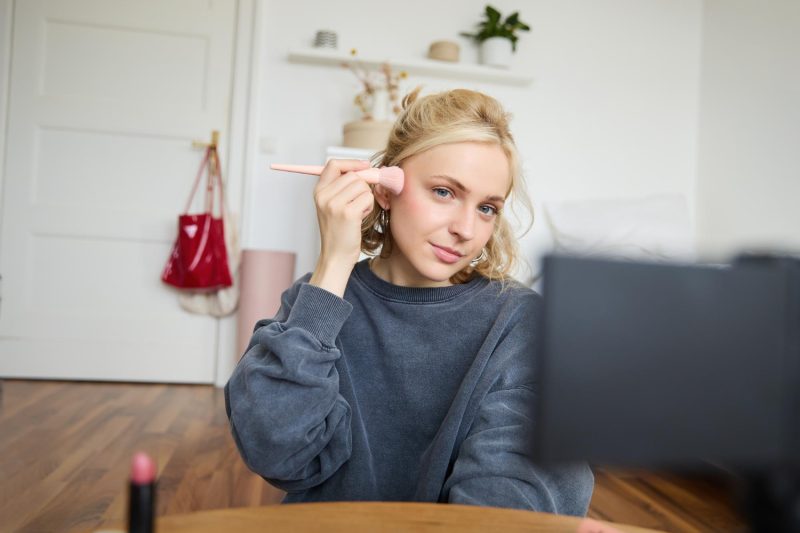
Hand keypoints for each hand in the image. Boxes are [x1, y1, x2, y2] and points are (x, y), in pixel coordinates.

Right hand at [310, 159, 373, 296]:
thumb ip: (343, 186)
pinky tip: (361, 217)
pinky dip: (369, 206)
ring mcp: (334, 204)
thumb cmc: (339, 231)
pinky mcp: (348, 213)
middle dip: (363, 186)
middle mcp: (323, 196)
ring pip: (362, 186)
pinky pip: (367, 197)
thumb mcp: (333, 205)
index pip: (333, 164)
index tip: (365, 166)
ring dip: (366, 198)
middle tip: (360, 201)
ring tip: (358, 211)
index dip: (351, 163)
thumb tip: (366, 168)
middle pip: (353, 175)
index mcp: (318, 191)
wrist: (336, 256)